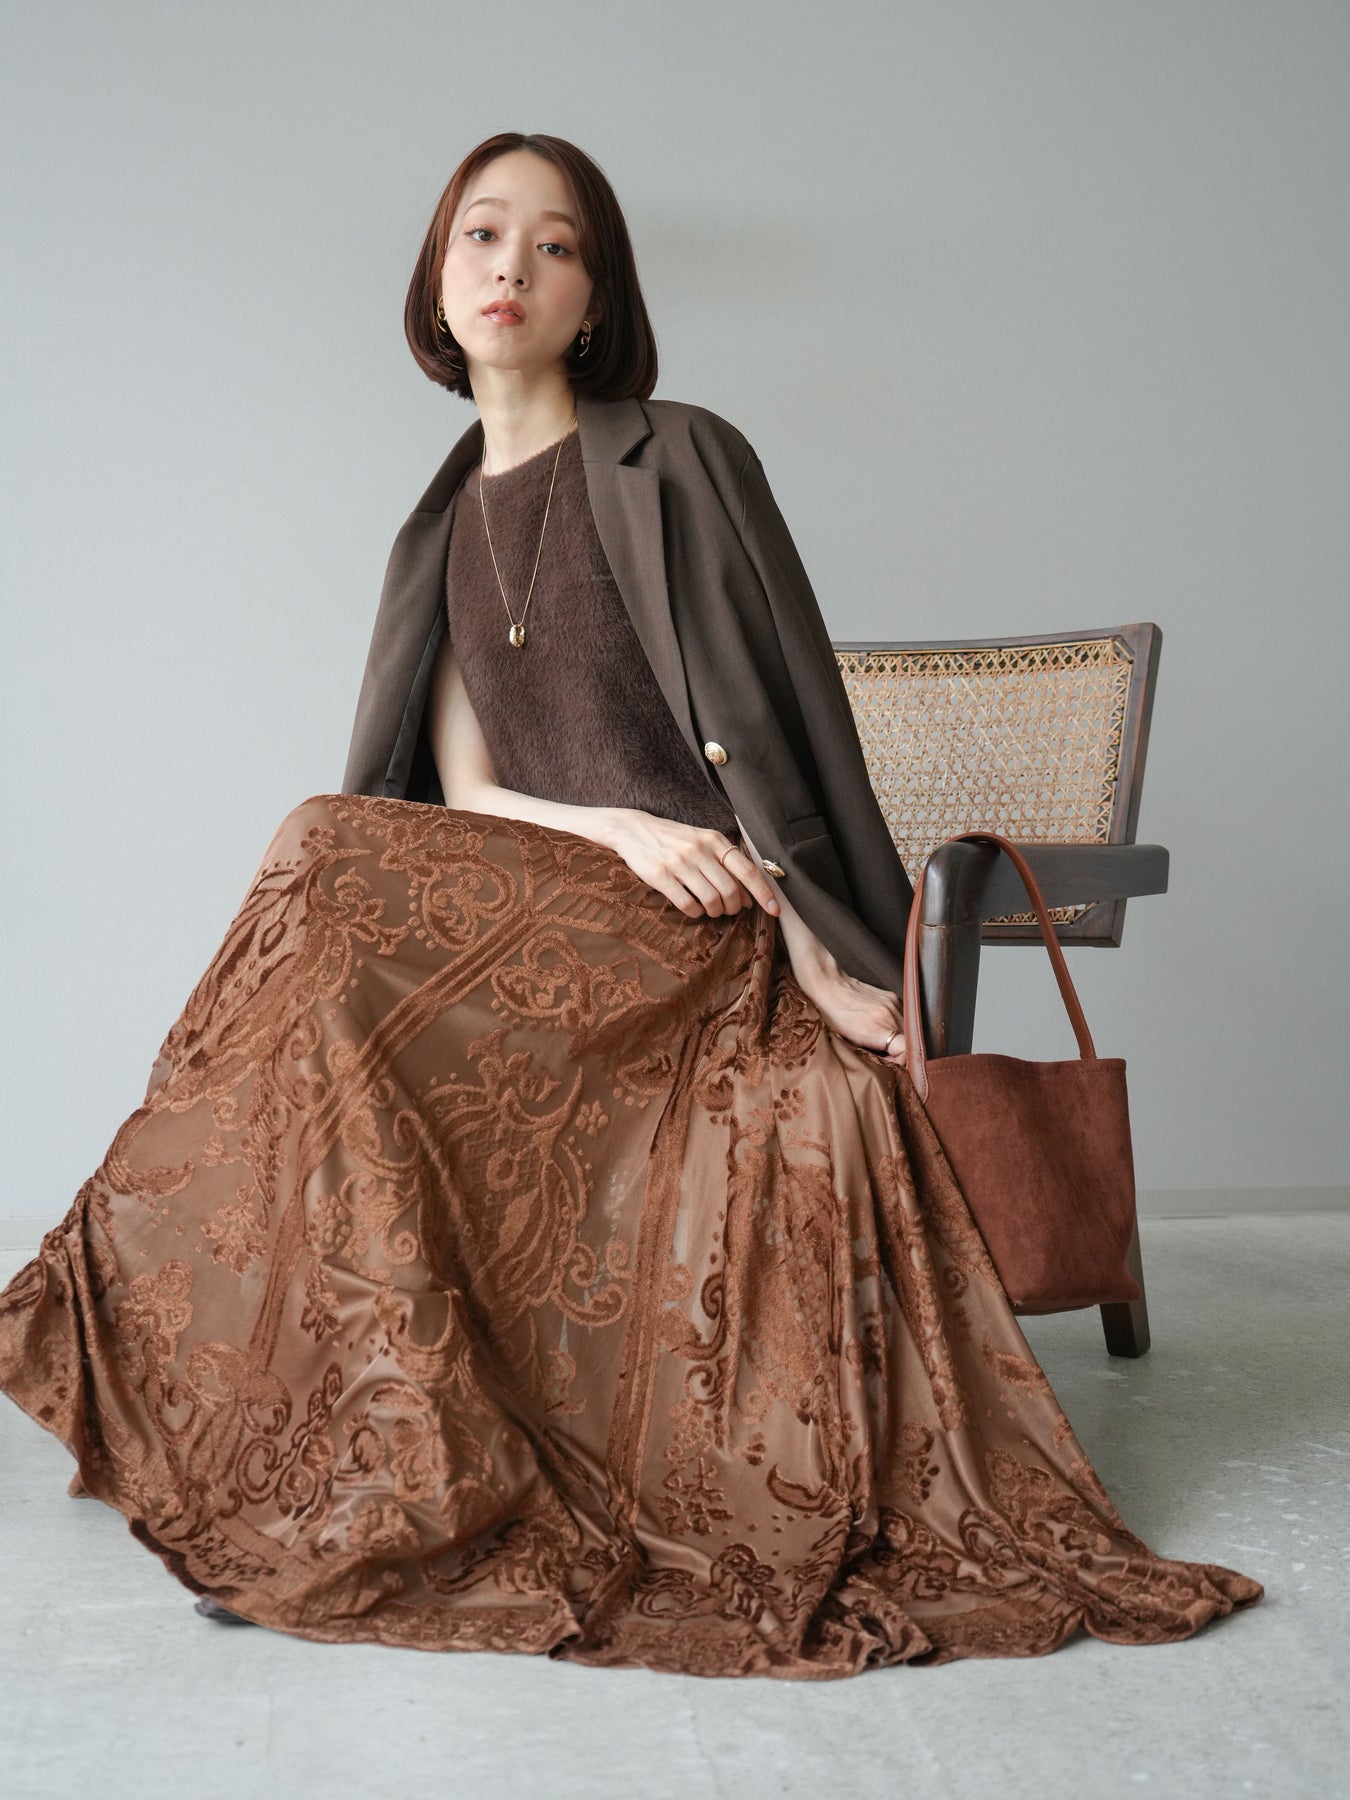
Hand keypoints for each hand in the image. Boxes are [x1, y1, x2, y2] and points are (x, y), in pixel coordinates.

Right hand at [601, 809, 781, 921]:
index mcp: (714, 840)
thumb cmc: (674, 839)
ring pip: (712, 900)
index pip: (747, 870)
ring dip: (715, 912)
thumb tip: (750, 899)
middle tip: (728, 910)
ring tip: (710, 909)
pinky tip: (694, 908)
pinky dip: (696, 913)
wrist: (633, 829)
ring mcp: (679, 863)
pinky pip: (688, 905)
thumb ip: (726, 868)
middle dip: (734, 907)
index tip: (775, 910)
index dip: (764, 893)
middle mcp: (699, 850)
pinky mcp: (661, 876)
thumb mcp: (702, 845)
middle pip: (731, 891)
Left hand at [792, 960, 906, 1065]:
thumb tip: (882, 1066)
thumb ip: (866, 1055)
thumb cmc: (830, 1016)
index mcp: (875, 1029)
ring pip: (907, 1030)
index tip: (889, 1065)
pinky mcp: (892, 997)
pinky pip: (902, 1017)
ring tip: (880, 1042)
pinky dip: (895, 1026)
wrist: (828, 985)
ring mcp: (892, 1004)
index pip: (906, 1050)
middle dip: (898, 1053)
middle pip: (908, 1042)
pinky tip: (880, 1028)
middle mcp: (888, 1015)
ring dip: (898, 1039)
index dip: (900, 1062)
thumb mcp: (844, 1043)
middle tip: (883, 1056)